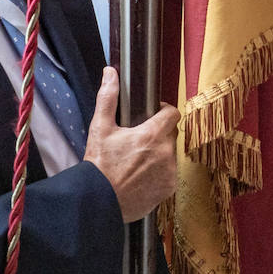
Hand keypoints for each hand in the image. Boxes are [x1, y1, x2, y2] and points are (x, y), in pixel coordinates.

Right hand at [83, 67, 178, 222]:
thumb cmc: (99, 165)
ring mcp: (169, 172)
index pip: (173, 113)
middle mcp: (165, 153)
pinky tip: (141, 175)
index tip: (153, 115)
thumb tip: (110, 73)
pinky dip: (159, 173)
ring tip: (138, 160)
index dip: (164, 111)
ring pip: (170, 154)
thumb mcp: (100, 128)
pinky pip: (169, 174)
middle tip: (138, 140)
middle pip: (170, 134)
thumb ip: (108, 97)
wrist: (99, 201)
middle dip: (158, 134)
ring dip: (159, 153)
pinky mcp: (168, 189)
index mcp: (152, 135)